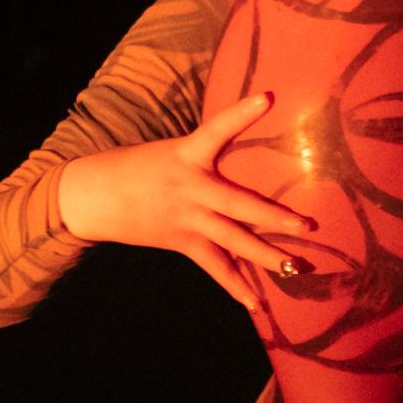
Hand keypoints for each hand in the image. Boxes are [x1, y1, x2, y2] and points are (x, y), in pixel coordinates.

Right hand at [53, 91, 309, 312]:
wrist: (94, 196)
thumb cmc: (140, 167)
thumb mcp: (174, 151)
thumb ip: (208, 153)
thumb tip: (248, 154)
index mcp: (188, 154)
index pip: (218, 129)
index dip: (241, 113)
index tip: (267, 98)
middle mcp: (191, 188)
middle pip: (238, 205)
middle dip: (275, 217)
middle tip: (307, 225)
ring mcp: (188, 219)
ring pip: (233, 241)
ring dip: (268, 257)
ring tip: (297, 268)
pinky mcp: (182, 242)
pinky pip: (215, 267)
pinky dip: (236, 286)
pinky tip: (258, 303)